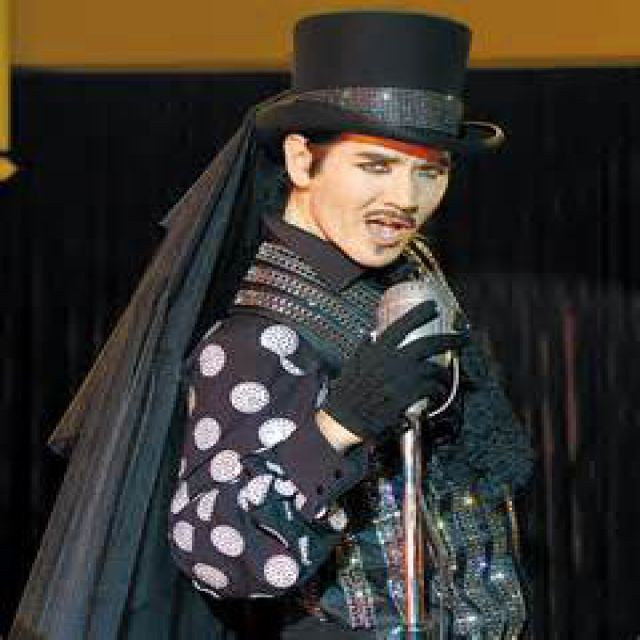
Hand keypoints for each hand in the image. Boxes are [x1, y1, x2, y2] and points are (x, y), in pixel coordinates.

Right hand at [322, 301, 468, 442]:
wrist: (345, 417)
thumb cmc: (348, 392)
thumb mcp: (353, 363)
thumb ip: (365, 347)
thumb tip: (370, 334)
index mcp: (377, 350)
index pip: (402, 326)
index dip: (419, 314)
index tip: (433, 307)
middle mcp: (391, 360)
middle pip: (427, 344)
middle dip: (449, 339)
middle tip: (462, 339)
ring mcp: (400, 378)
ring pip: (432, 368)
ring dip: (442, 373)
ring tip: (445, 376)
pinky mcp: (406, 396)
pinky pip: (430, 389)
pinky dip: (437, 391)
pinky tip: (436, 394)